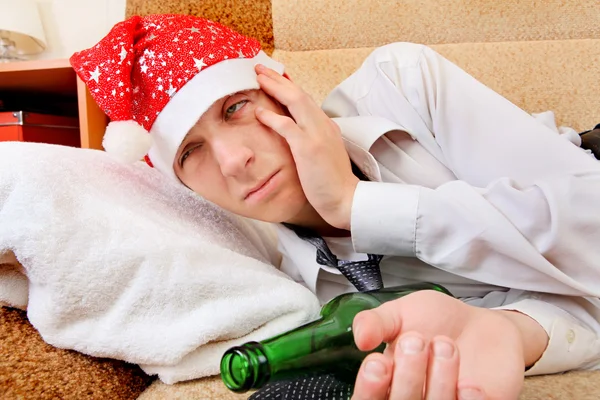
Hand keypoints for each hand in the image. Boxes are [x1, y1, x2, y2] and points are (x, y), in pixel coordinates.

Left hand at [254, 64, 358, 229]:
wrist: (345, 198)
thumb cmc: (333, 182)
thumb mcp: (325, 154)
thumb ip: (316, 139)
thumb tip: (301, 133)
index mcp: (327, 126)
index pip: (306, 99)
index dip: (288, 86)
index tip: (275, 77)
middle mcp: (323, 125)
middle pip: (299, 94)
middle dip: (278, 79)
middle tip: (260, 69)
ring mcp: (317, 135)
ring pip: (295, 101)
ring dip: (275, 87)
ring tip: (258, 78)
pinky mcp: (308, 148)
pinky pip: (287, 126)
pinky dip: (272, 117)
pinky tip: (259, 112)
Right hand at [351, 290, 544, 399]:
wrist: (484, 325)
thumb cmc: (437, 321)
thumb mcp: (401, 312)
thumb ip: (375, 322)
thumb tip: (360, 338)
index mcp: (387, 382)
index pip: (367, 399)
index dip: (369, 387)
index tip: (378, 363)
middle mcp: (411, 399)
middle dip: (407, 376)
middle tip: (416, 342)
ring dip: (439, 379)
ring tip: (446, 345)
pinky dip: (468, 399)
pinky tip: (470, 381)